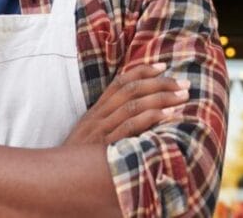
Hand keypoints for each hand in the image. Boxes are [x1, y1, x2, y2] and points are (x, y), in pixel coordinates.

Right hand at [63, 62, 189, 145]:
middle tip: (184, 83)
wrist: (58, 176)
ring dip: (161, 98)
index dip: (143, 70)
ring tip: (182, 97)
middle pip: (131, 90)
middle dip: (160, 83)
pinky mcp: (105, 146)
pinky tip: (168, 116)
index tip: (163, 66)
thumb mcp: (92, 133)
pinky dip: (151, 118)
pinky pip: (130, 127)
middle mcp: (98, 116)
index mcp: (96, 110)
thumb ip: (111, 120)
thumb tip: (141, 110)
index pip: (120, 81)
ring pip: (133, 105)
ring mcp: (101, 130)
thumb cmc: (81, 157)